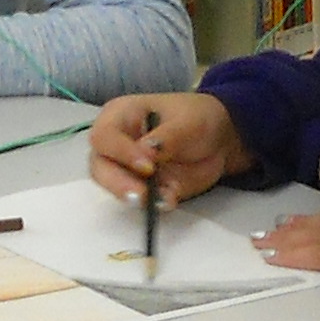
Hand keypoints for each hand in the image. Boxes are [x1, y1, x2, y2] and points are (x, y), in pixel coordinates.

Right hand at [89, 92, 251, 208]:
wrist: (219, 140)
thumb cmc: (197, 118)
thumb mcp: (189, 121)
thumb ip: (168, 136)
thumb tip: (146, 152)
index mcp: (120, 116)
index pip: (104, 136)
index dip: (120, 152)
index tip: (147, 166)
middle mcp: (116, 143)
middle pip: (100, 166)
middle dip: (118, 183)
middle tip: (141, 195)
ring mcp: (126, 168)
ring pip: (114, 187)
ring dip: (135, 197)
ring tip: (162, 198)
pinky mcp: (141, 188)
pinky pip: (140, 201)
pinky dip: (154, 204)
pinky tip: (170, 200)